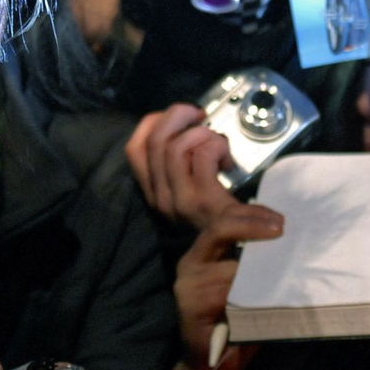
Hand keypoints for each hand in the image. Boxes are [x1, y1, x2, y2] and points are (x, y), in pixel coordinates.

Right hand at [125, 103, 238, 230]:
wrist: (234, 253)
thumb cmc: (216, 216)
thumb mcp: (190, 187)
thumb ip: (179, 160)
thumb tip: (185, 121)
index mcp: (153, 191)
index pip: (134, 148)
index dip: (155, 122)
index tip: (180, 117)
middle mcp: (160, 197)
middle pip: (156, 141)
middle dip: (178, 115)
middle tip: (201, 117)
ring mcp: (179, 201)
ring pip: (177, 147)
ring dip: (202, 135)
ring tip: (219, 146)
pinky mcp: (203, 201)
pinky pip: (203, 156)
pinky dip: (219, 147)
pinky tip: (229, 161)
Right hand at [173, 201, 283, 369]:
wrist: (212, 362)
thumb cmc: (236, 317)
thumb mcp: (245, 281)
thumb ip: (255, 259)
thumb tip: (290, 236)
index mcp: (203, 251)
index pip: (225, 218)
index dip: (253, 213)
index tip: (281, 219)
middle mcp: (190, 262)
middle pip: (220, 229)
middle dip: (253, 225)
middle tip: (281, 230)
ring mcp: (188, 285)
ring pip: (229, 266)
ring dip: (259, 267)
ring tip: (285, 266)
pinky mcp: (190, 307)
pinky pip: (225, 294)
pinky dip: (249, 295)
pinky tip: (267, 297)